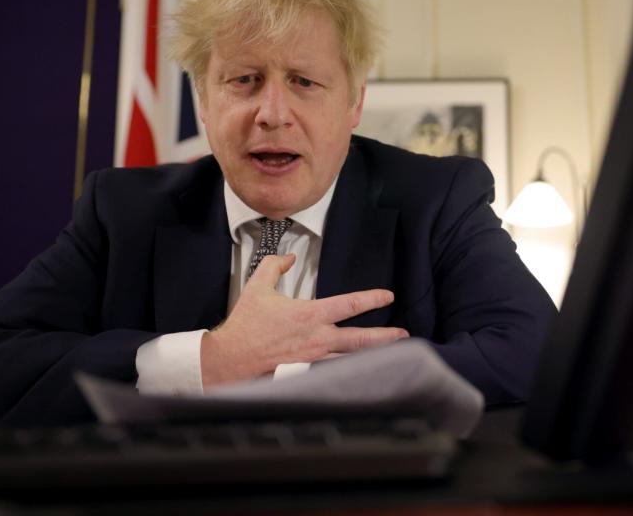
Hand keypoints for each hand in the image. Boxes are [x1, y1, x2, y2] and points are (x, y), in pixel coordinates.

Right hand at [200, 253, 405, 387]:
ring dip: (373, 355)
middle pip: (360, 338)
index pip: (349, 305)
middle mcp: (316, 339)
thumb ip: (276, 266)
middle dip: (385, 336)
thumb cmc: (244, 326)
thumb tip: (289, 257)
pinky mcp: (306, 374)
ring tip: (393, 355)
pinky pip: (333, 372)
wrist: (228, 360)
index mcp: (309, 315)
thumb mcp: (257, 287)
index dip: (372, 299)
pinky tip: (363, 372)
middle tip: (404, 334)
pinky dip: (350, 370)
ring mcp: (313, 360)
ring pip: (351, 358)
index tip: (388, 296)